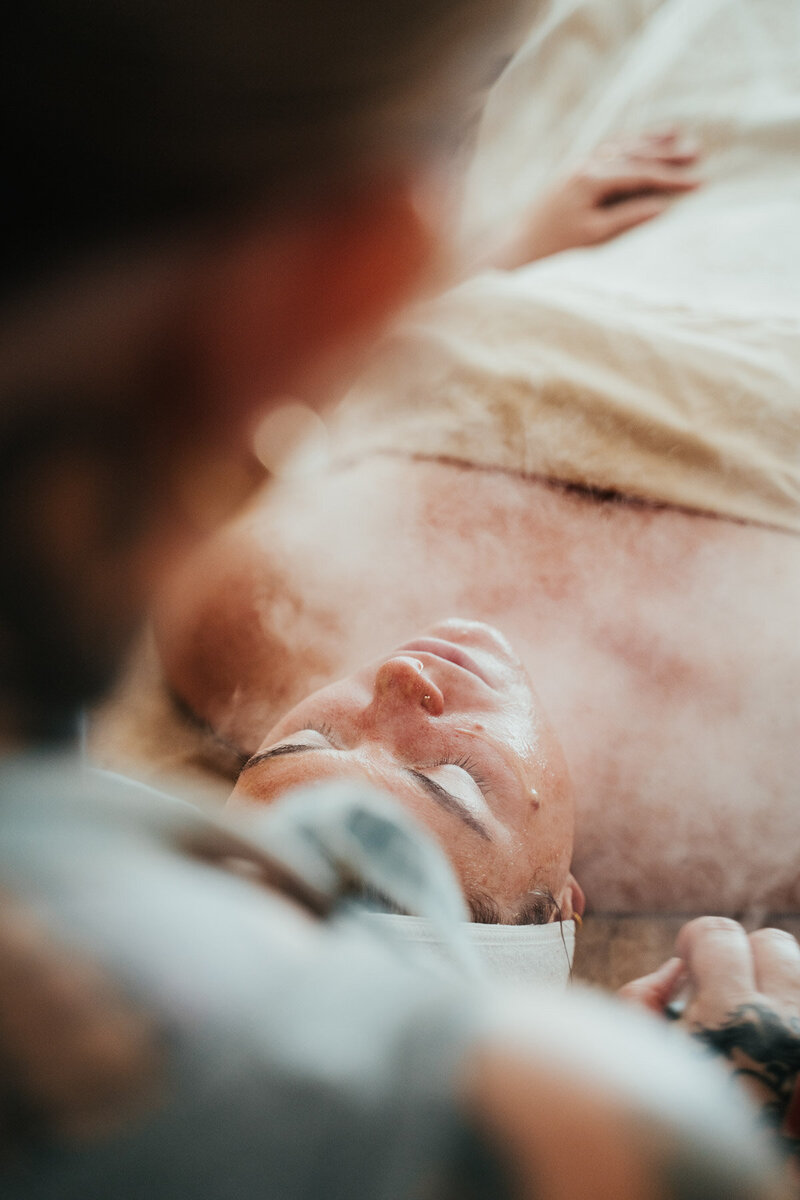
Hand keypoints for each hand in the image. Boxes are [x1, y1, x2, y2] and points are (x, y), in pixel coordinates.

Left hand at [509, 128, 700, 264]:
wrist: (516, 247)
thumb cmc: (554, 247)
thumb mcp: (594, 236)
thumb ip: (628, 217)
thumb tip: (662, 206)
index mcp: (591, 179)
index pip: (641, 174)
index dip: (672, 178)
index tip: (700, 183)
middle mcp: (585, 165)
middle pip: (634, 153)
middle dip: (666, 153)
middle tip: (697, 152)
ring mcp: (578, 165)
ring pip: (621, 146)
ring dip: (649, 141)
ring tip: (677, 135)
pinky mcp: (573, 173)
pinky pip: (607, 151)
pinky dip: (629, 145)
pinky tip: (641, 144)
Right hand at [620, 917, 799, 1165]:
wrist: (728, 1192)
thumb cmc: (669, 1130)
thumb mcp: (634, 1065)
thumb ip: (640, 1004)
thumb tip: (674, 971)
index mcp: (728, 1018)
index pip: (719, 935)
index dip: (697, 944)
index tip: (689, 961)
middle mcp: (784, 1026)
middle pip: (773, 944)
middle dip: (743, 958)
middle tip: (724, 990)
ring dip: (777, 987)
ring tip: (757, 1021)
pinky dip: (793, 1017)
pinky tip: (779, 1047)